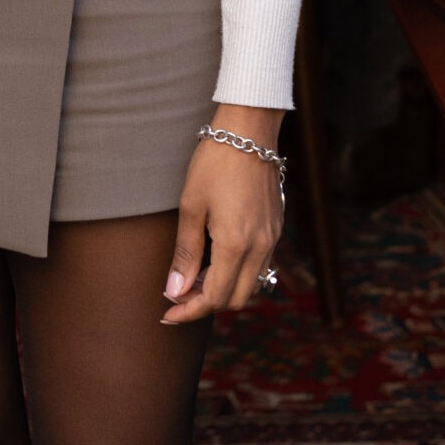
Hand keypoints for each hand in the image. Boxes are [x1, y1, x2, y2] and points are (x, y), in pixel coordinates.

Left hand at [161, 111, 283, 323]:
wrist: (250, 131)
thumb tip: (174, 291)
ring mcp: (273, 239)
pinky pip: (260, 265)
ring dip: (223, 289)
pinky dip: (238, 272)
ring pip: (251, 284)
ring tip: (194, 275)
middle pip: (236, 299)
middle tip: (178, 292)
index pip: (214, 297)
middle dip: (206, 303)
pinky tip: (216, 258)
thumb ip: (186, 253)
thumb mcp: (191, 206)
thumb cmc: (215, 163)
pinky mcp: (277, 228)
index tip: (168, 313)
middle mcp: (261, 248)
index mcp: (236, 245)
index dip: (189, 311)